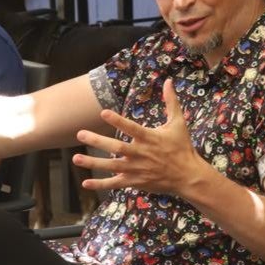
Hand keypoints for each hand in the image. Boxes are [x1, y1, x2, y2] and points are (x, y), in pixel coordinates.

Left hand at [72, 80, 206, 196]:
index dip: (118, 121)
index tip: (103, 113)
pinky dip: (101, 184)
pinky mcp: (135, 182)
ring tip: (76, 158)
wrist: (188, 176)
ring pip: (111, 166)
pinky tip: (86, 182)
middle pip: (117, 148)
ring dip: (93, 163)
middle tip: (80, 134)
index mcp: (150, 138)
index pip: (132, 128)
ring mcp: (136, 169)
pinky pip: (115, 183)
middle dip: (97, 141)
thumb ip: (171, 102)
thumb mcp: (178, 123)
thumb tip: (168, 81)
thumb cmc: (182, 147)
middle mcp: (141, 154)